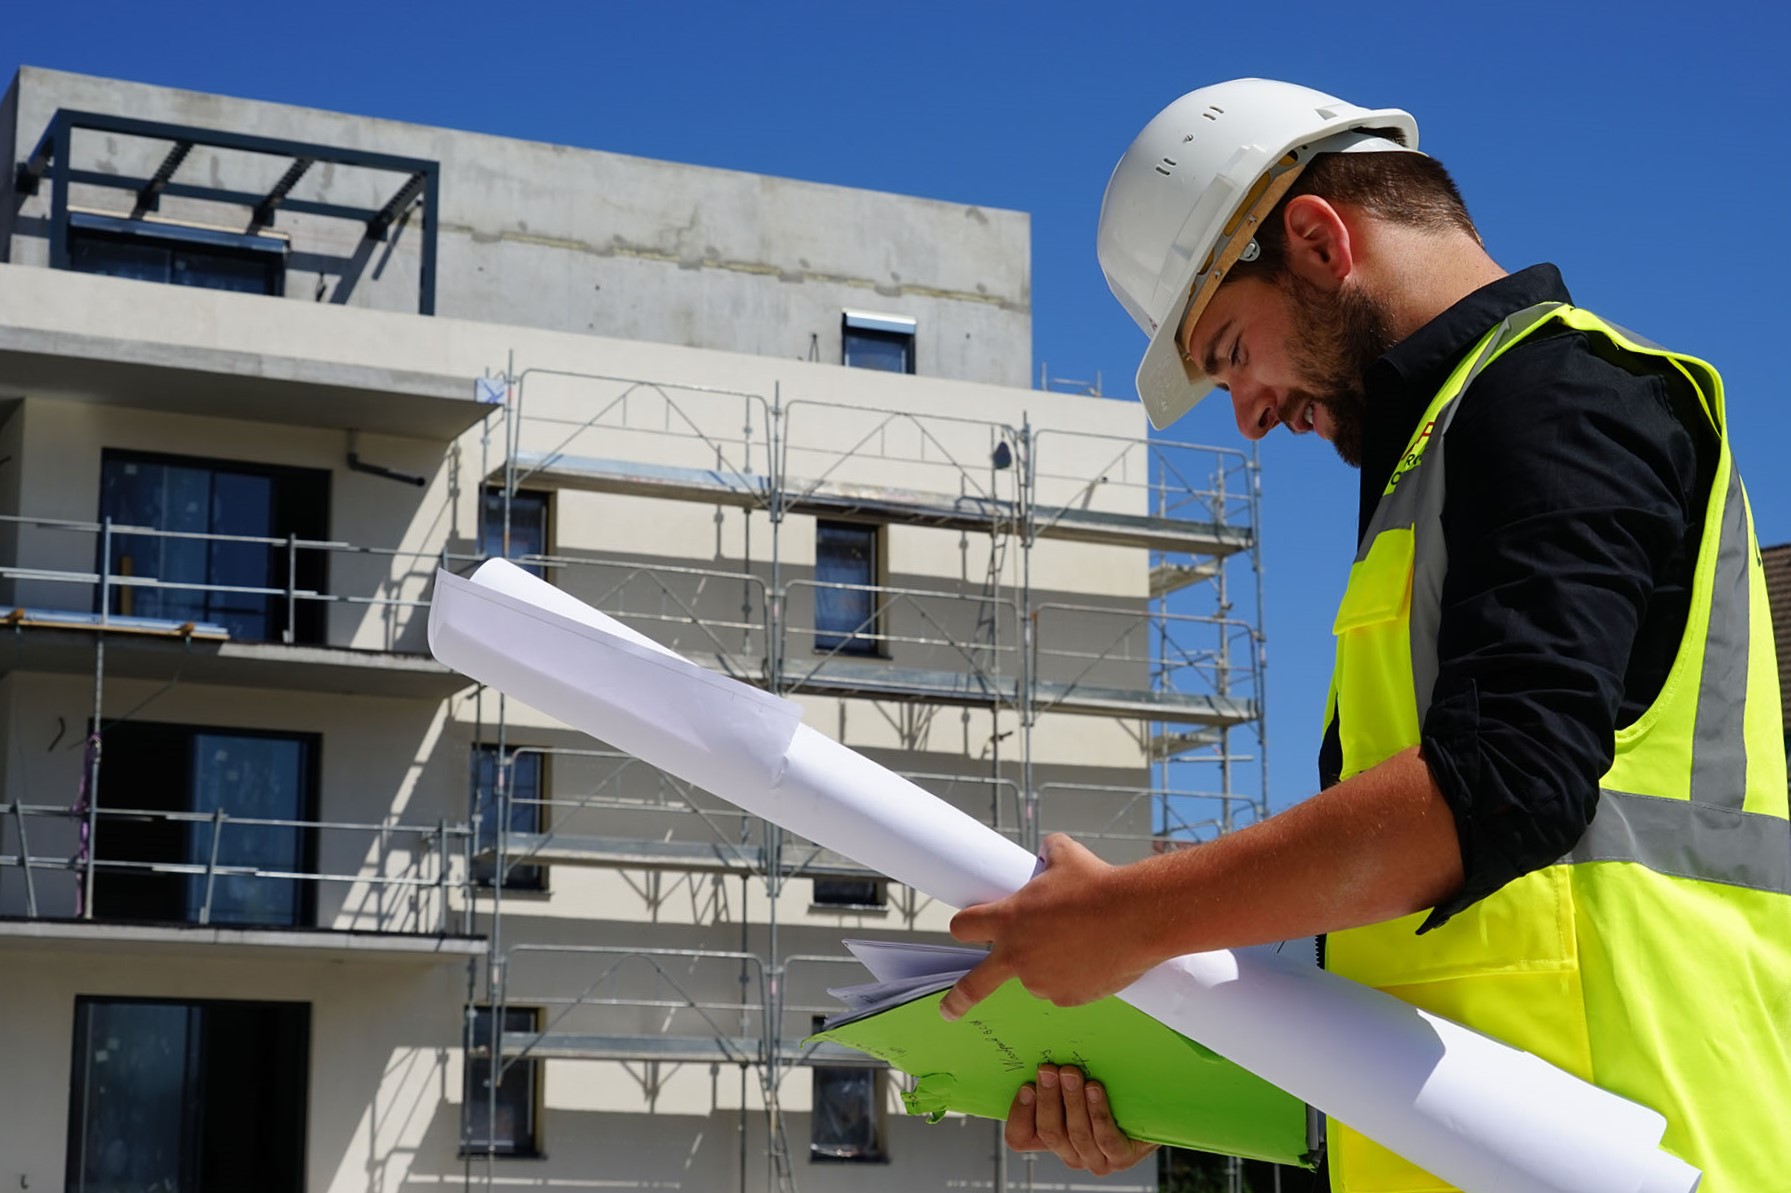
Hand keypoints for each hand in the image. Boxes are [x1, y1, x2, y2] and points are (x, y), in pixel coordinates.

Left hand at [941, 834, 1156, 1019]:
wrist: (1137, 916)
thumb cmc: (1098, 883)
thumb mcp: (1066, 855)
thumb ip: (1048, 854)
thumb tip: (1047, 851)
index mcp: (1008, 920)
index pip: (964, 926)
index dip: (964, 924)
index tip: (963, 929)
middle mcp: (1018, 956)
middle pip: (975, 985)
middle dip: (957, 1000)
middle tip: (948, 1011)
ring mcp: (1041, 982)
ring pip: (1036, 976)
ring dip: (1048, 964)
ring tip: (1082, 939)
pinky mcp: (1069, 998)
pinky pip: (1065, 988)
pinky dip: (1074, 977)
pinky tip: (1095, 957)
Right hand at [1005, 1063, 1158, 1174]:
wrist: (1151, 1111)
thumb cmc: (1109, 1097)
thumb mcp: (1075, 1089)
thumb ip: (1055, 1082)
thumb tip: (1038, 1054)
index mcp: (1054, 1139)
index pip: (1020, 1138)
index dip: (1020, 1114)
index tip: (1027, 1085)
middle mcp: (1071, 1154)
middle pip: (1050, 1132)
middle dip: (1047, 1098)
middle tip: (1048, 1070)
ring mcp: (1096, 1159)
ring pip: (1076, 1133)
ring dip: (1071, 1100)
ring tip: (1071, 1073)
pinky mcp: (1121, 1157)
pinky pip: (1105, 1137)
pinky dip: (1098, 1112)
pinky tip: (1095, 1089)